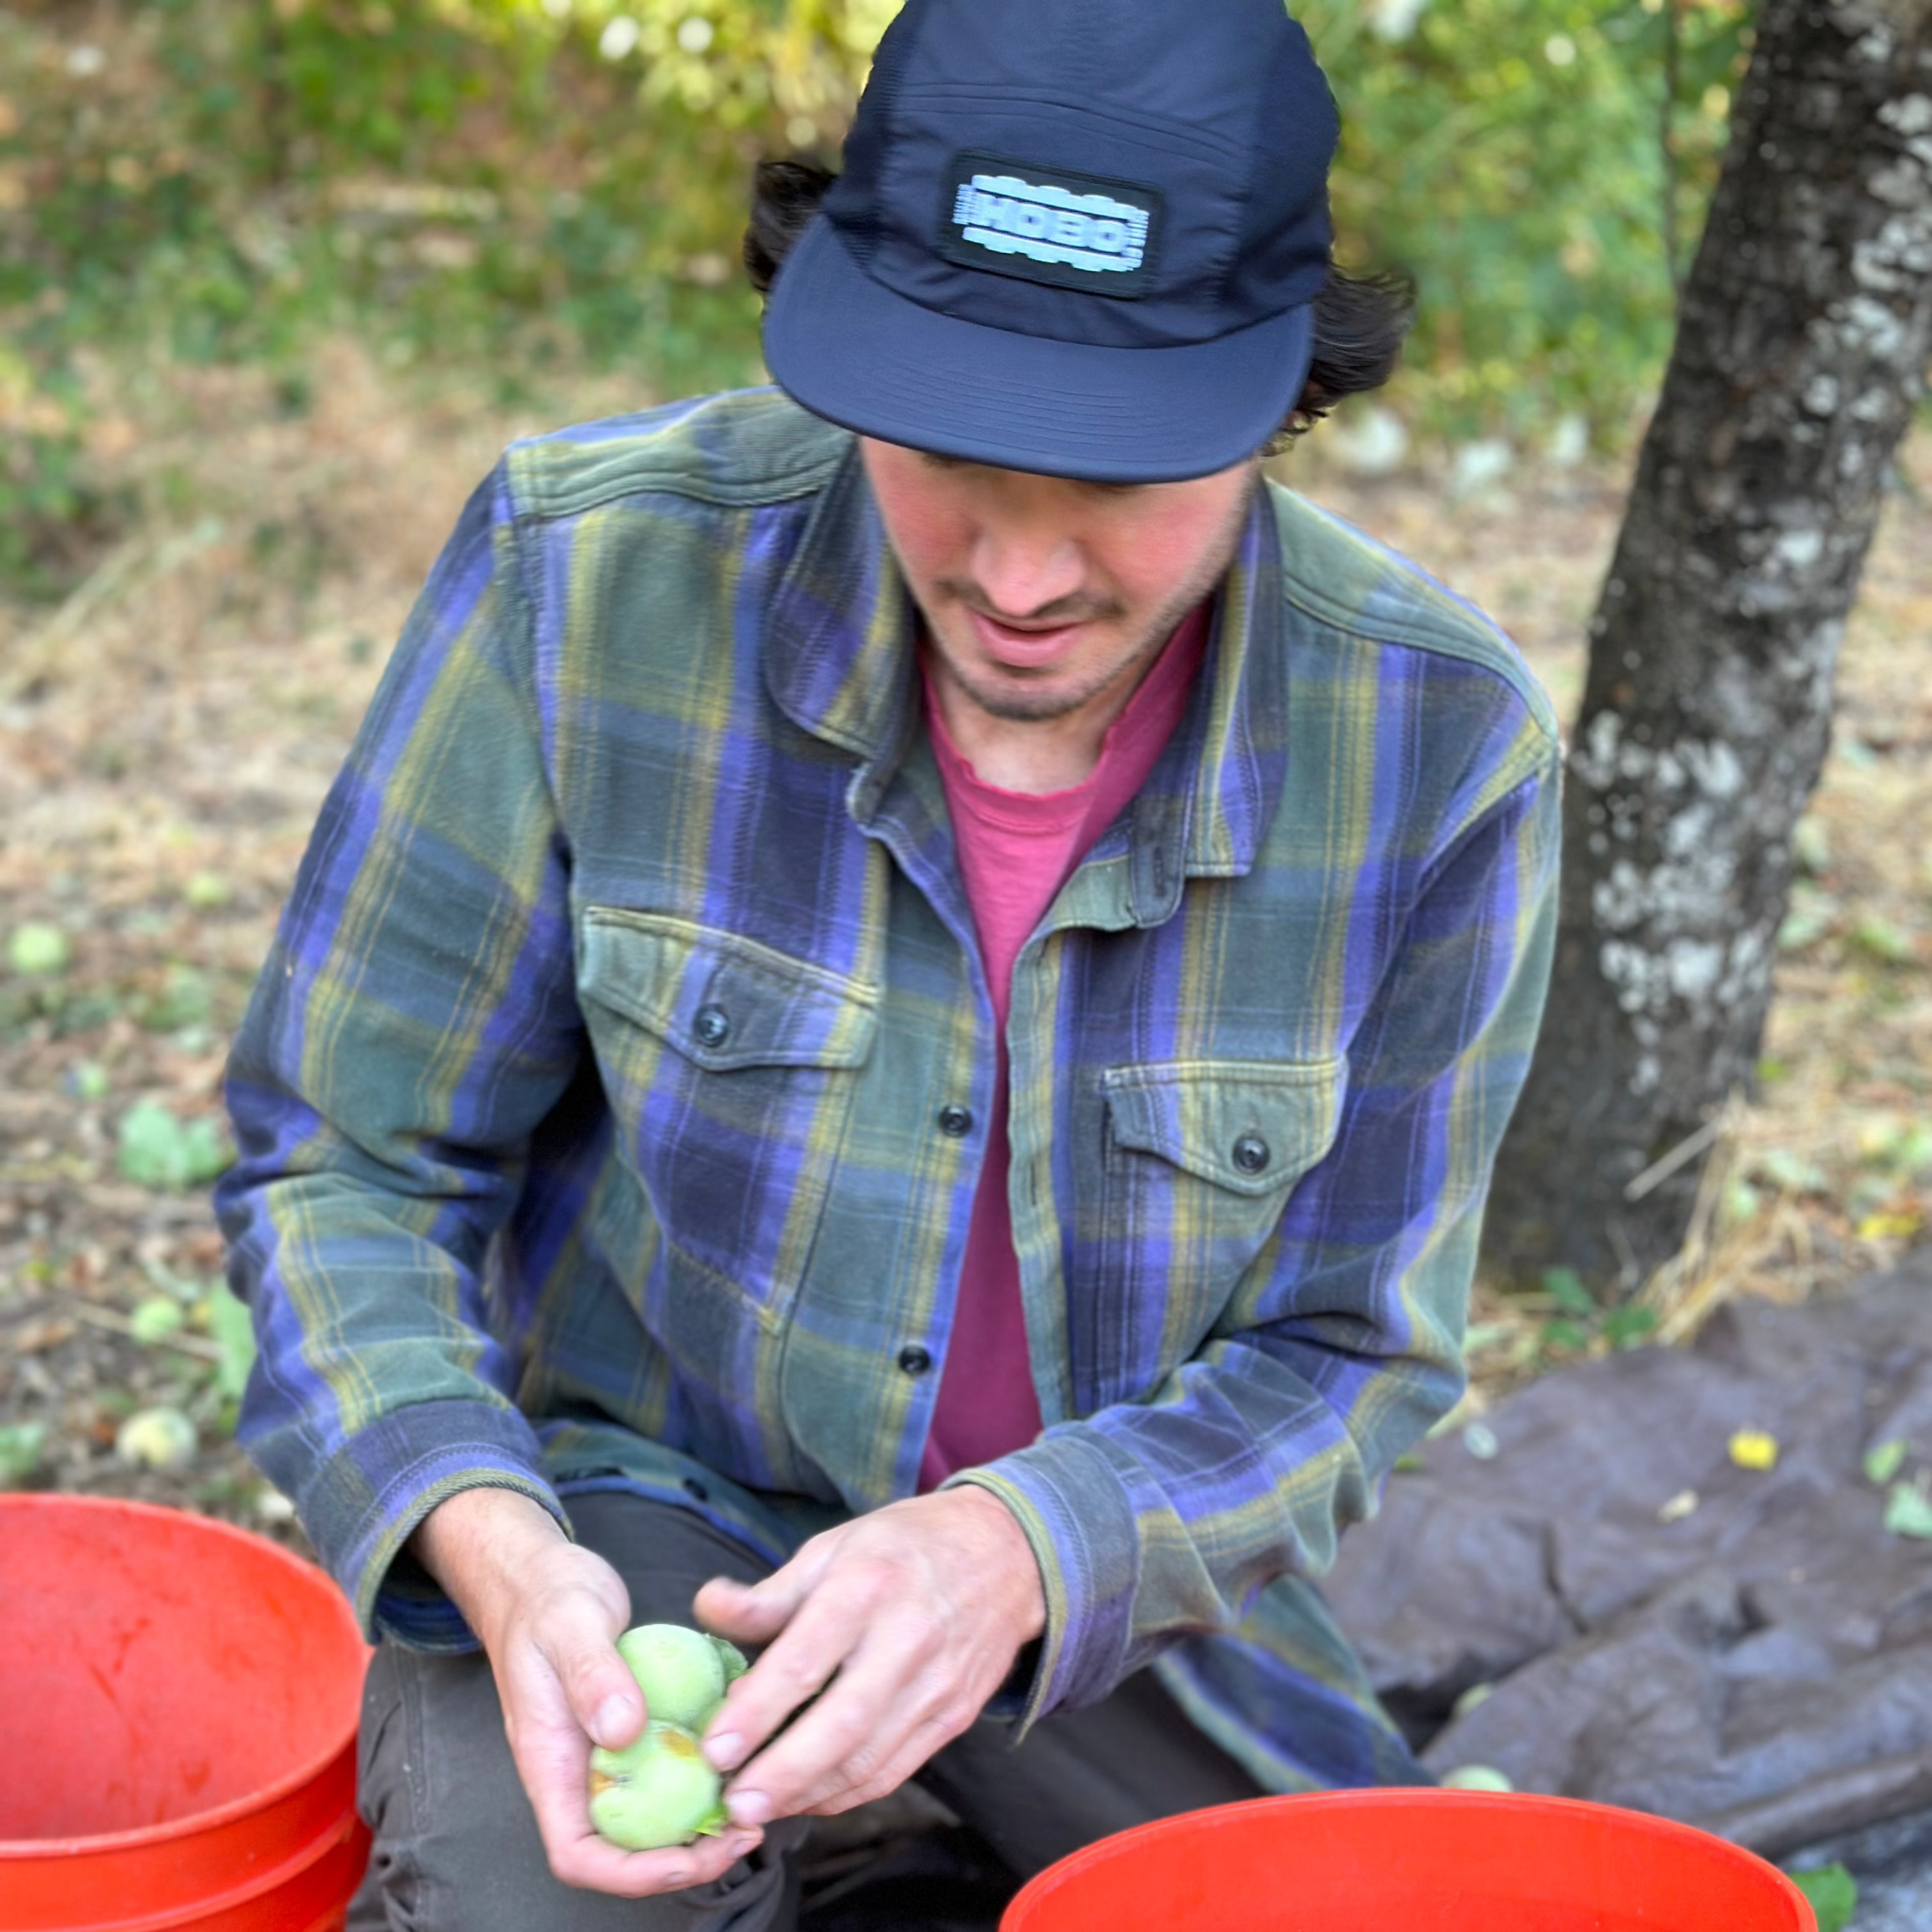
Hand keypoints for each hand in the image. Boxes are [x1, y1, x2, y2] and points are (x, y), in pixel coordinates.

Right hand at [410, 1488, 763, 1896]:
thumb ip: (591, 1675)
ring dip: (700, 1824)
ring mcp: (606, 1753)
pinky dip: (703, 1777)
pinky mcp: (633, 1729)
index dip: (632, 1874)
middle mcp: (578, 1771)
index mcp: (551, 1762)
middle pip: (624, 1850)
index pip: (579, 1854)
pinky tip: (744, 1758)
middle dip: (684, 1858)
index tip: (690, 1857)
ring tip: (754, 1806)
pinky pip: (667, 1770)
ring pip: (651, 1816)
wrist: (537, 1577)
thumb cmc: (546, 1598)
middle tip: (746, 1833)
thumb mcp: (570, 1625)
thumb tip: (622, 1730)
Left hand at [693, 1486, 1045, 1826]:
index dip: (756, 1711)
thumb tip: (705, 1610)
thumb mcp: (833, 1547)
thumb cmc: (902, 1547)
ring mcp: (937, 1684)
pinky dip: (846, 1794)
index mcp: (867, 1585)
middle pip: (842, 1725)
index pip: (806, 1660)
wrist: (1005, 1554)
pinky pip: (895, 1770)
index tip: (713, 1749)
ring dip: (809, 1794)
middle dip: (782, 1774)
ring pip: (869, 1759)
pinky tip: (806, 1797)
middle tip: (733, 1804)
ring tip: (756, 1810)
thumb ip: (770, 1593)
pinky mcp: (955, 1717)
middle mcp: (908, 1638)